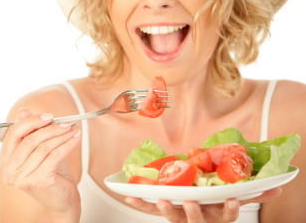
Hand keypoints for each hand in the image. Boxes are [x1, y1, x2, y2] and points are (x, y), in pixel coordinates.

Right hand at [0, 108, 81, 220]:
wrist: (62, 202)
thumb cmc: (50, 176)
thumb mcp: (39, 150)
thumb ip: (30, 132)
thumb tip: (23, 110)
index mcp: (6, 161)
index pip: (13, 134)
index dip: (30, 121)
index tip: (48, 116)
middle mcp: (10, 171)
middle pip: (29, 139)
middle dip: (50, 128)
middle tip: (65, 122)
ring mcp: (23, 178)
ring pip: (43, 147)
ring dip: (61, 135)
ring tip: (72, 129)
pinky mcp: (39, 181)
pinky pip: (54, 155)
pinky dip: (67, 144)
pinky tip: (75, 138)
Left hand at [125, 187, 280, 221]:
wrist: (196, 216)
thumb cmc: (214, 204)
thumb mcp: (232, 200)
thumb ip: (253, 193)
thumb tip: (277, 186)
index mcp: (217, 214)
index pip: (226, 215)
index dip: (230, 210)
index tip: (233, 201)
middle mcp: (199, 218)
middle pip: (197, 220)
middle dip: (194, 213)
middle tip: (191, 203)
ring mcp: (181, 217)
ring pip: (174, 217)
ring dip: (168, 209)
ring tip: (162, 201)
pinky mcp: (164, 212)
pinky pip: (150, 209)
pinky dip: (140, 202)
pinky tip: (128, 195)